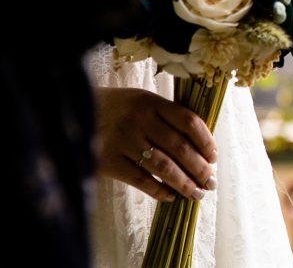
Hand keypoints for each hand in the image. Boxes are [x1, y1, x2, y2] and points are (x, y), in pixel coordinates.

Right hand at [94, 87, 217, 201]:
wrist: (72, 113)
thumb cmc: (115, 108)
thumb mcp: (140, 101)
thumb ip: (166, 116)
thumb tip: (199, 146)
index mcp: (150, 102)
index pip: (188, 121)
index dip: (206, 141)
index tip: (214, 157)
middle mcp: (138, 120)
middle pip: (179, 147)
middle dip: (200, 168)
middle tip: (211, 182)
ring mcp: (122, 141)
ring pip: (163, 167)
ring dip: (184, 183)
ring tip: (197, 194)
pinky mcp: (107, 161)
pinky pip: (140, 180)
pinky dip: (159, 191)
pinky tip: (170, 197)